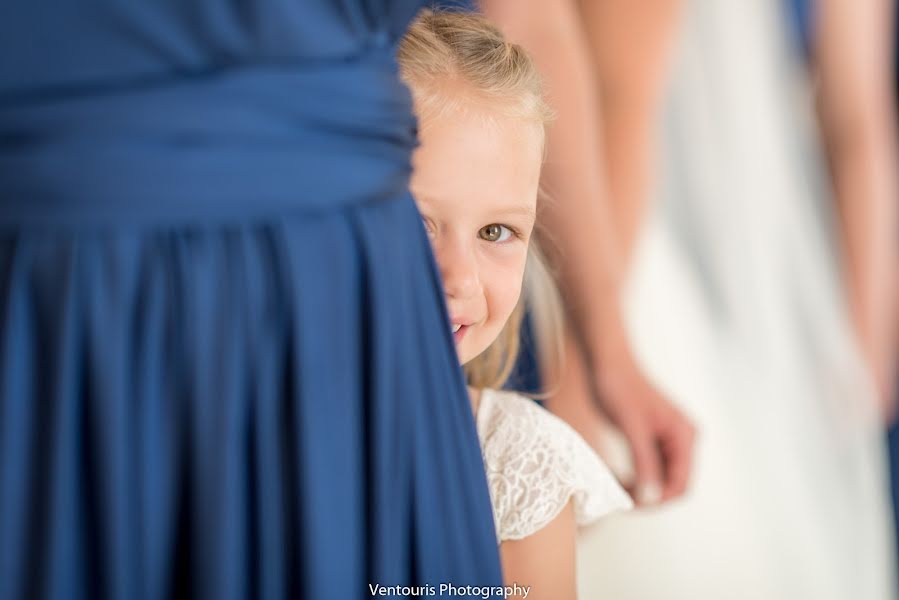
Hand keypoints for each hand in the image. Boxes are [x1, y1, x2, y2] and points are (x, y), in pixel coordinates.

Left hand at [591, 336, 695, 505]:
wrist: (607, 361)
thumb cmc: (619, 387)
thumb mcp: (632, 427)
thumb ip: (645, 462)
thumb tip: (652, 498)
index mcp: (685, 435)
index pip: (681, 484)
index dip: (659, 500)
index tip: (631, 506)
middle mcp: (683, 438)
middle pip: (674, 484)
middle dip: (651, 497)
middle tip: (621, 501)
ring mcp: (670, 439)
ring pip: (662, 478)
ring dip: (643, 489)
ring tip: (618, 491)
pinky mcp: (655, 438)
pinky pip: (652, 467)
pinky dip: (638, 477)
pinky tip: (619, 480)